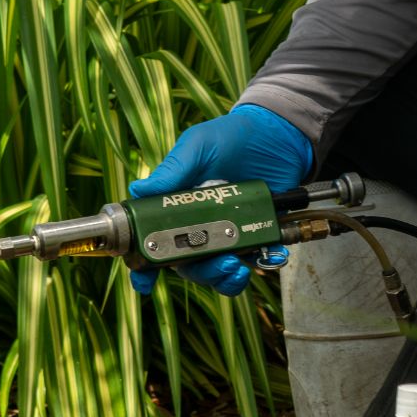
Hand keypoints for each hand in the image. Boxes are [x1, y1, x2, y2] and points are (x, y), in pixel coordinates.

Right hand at [128, 104, 313, 296]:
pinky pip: (252, 261)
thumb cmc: (230, 137)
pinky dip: (258, 264)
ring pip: (217, 269)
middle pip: (187, 264)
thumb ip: (174, 169)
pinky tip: (268, 254)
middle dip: (200, 272)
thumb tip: (137, 190)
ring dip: (224, 276)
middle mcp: (198, 225)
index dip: (145, 267)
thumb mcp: (199, 146)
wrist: (278, 134)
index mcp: (175, 206)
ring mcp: (227, 232)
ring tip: (238, 266)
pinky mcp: (254, 234)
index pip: (153, 241)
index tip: (144, 282)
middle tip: (220, 262)